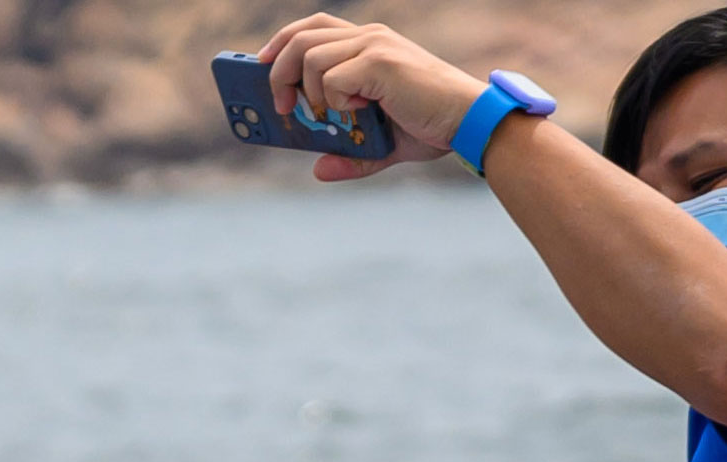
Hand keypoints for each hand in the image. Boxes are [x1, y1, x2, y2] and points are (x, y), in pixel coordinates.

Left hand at [259, 14, 479, 175]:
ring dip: (308, 93)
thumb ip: (350, 155)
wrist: (466, 121)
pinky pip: (332, 78)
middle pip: (300, 37)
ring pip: (310, 58)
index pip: (312, 26)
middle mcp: (369, 36)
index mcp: (368, 42)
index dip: (281, 40)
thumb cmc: (430, 125)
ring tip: (329, 115)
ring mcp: (374, 45)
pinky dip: (334, 100)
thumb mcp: (381, 144)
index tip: (260, 62)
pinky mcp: (378, 62)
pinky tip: (360, 110)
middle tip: (280, 106)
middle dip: (277, 72)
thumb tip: (318, 170)